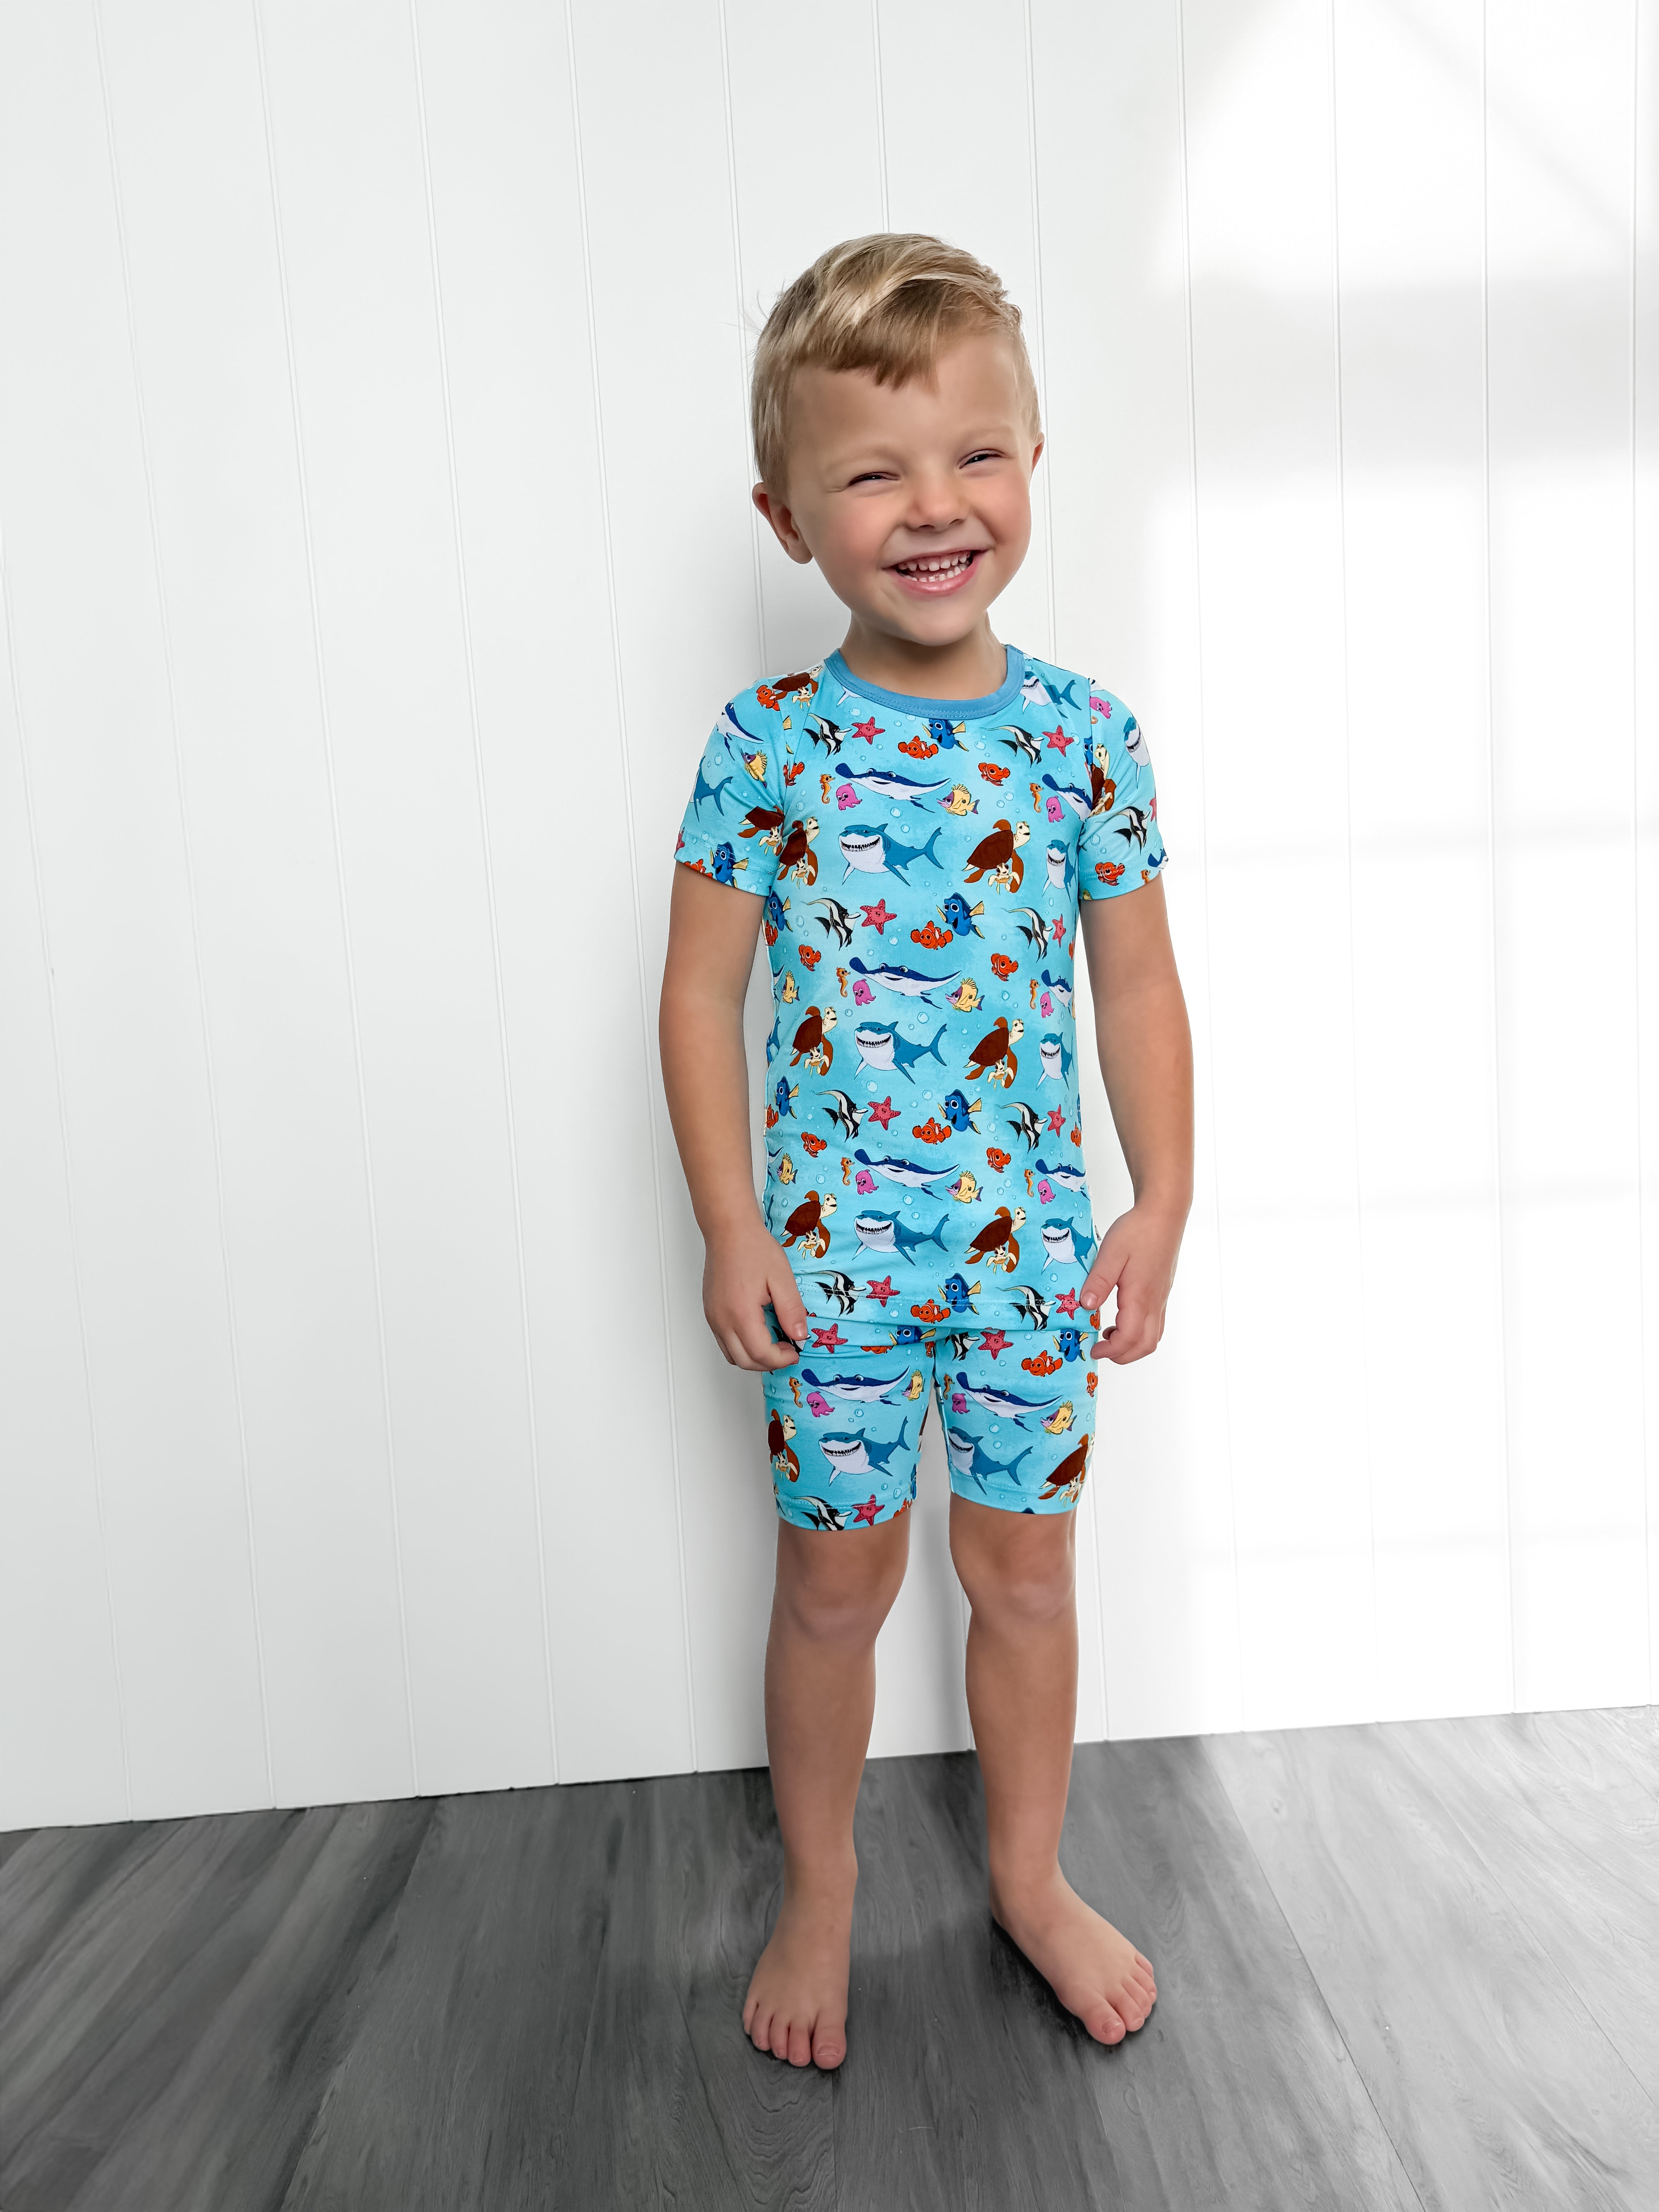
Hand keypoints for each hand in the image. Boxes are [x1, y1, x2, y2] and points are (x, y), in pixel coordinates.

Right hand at [703, 1221, 811, 1370]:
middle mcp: (722, 1320)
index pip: (760, 1354)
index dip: (781, 1359)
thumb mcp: (782, 1278)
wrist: (729, 1231)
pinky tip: (758, 1330)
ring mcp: (713, 1317)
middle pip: (744, 1361)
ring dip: (754, 1357)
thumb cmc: (754, 1248)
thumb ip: (792, 1310)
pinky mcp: (710, 1312)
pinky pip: (724, 1341)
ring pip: (731, 1355)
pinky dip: (742, 1345)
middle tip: (787, 1350)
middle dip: (769, 1363)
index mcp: (741, 1313)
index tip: (796, 1351)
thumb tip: (800, 1336)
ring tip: (774, 1341)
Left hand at [1079, 1201, 1184, 1364]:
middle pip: (1146, 1345)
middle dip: (1123, 1355)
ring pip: (1153, 1336)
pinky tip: (1123, 1318)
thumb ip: (1098, 1281)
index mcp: (1140, 1297)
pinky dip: (1140, 1332)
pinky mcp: (1162, 1291)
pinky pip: (1156, 1323)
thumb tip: (1086, 1306)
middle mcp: (1155, 1302)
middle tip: (1101, 1348)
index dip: (1111, 1350)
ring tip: (1109, 1333)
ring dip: (1132, 1344)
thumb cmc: (1139, 1230)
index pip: (1129, 1338)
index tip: (1094, 1349)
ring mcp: (1161, 1298)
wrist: (1164, 1214)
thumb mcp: (1111, 1253)